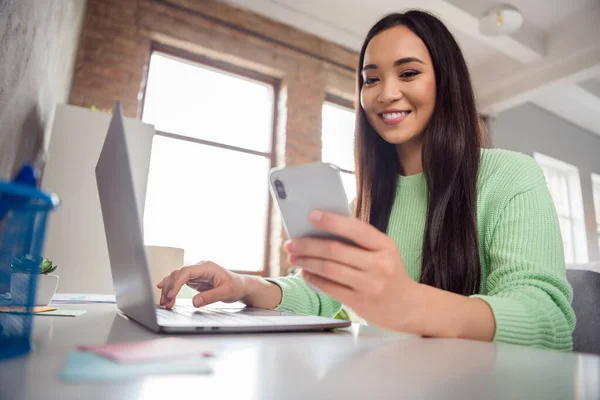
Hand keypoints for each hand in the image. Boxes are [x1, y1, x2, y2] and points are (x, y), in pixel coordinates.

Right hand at [157, 261, 245, 308]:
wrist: (240, 286)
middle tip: (166, 303)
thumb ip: (210, 297)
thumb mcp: (226, 293)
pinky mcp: (195, 279)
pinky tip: (165, 293)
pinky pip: (180, 281)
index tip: (171, 295)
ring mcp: (196, 273)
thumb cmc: (235, 287)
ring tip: (164, 303)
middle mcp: (200, 267)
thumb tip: (194, 302)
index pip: (187, 272)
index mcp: (207, 267)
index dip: (177, 283)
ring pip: (177, 277)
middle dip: (170, 288)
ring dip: (169, 289)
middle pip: (178, 274)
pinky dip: (172, 288)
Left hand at [285, 210, 421, 331]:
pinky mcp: (361, 302)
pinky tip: (305, 273)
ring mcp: (370, 285)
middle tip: (291, 243)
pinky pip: (330, 287)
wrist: (407, 306)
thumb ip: (358, 241)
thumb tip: (321, 230)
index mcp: (384, 245)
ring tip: (294, 257)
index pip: (355, 228)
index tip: (311, 215)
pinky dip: (313, 279)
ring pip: (329, 269)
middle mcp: (379, 264)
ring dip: (306, 262)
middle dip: (308, 245)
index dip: (331, 221)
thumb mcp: (382, 252)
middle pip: (335, 250)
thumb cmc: (388, 273)